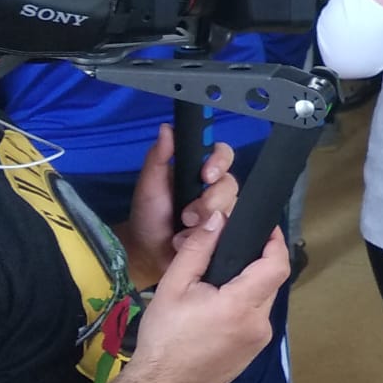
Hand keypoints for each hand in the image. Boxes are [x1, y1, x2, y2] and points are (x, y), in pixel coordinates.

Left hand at [118, 127, 238, 287]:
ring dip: (210, 221)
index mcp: (197, 171)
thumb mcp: (149, 185)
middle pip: (231, 184)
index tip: (207, 175)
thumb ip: (158, 156)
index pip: (222, 154)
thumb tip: (167, 128)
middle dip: (212, 200)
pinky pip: (235, 229)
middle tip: (189, 215)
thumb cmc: (147, 216)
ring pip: (234, 208)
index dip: (220, 162)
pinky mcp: (227, 233)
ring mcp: (222, 212)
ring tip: (187, 231)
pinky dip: (218, 236)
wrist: (148, 253)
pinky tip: (203, 242)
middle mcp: (214, 188)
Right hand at [126, 218, 289, 382]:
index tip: (265, 227)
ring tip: (221, 281)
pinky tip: (221, 309)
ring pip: (264, 302)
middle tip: (232, 251)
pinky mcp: (254, 353)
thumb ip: (199, 249)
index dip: (276, 242)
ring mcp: (259, 342)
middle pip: (271, 282)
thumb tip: (219, 218)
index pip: (277, 266)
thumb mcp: (173, 286)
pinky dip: (246, 308)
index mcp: (241, 306)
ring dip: (250, 287)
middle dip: (258, 263)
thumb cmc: (164, 335)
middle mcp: (259, 324)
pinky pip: (257, 320)